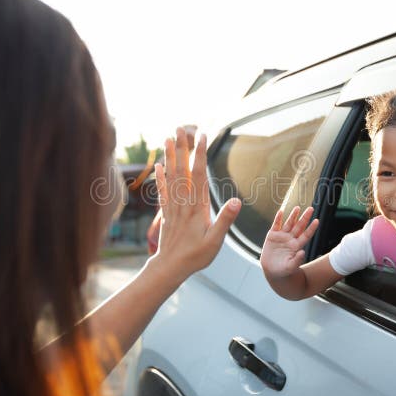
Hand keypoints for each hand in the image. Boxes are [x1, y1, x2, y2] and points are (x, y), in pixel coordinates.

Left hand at [152, 127, 240, 282]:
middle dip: (182, 148)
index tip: (202, 136)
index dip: (200, 154)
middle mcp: (184, 202)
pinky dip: (160, 177)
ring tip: (168, 138)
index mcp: (197, 206)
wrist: (170, 267)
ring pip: (171, 176)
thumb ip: (225, 220)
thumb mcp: (215, 241)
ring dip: (170, 157)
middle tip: (180, 128)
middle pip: (183, 170)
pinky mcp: (166, 213)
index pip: (199, 174)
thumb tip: (236, 201)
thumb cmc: (195, 256)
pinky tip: (158, 166)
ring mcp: (173, 206)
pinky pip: (162, 191)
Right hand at [260, 206, 318, 278]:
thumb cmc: (283, 270)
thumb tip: (303, 252)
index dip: (311, 228)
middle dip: (304, 217)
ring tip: (297, 208)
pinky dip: (278, 218)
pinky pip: (276, 225)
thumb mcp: (290, 267)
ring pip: (289, 223)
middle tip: (311, 208)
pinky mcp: (272, 235)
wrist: (272, 270)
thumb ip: (297, 260)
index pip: (306, 235)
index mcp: (296, 246)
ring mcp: (282, 236)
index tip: (317, 221)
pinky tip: (281, 211)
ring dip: (293, 215)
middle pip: (299, 226)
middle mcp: (290, 239)